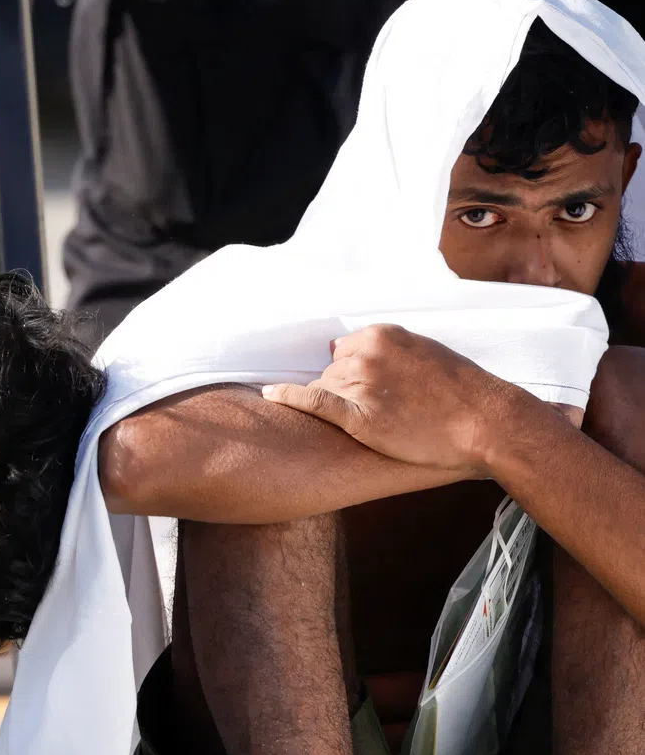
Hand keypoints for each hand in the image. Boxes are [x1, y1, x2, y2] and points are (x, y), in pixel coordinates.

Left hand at [262, 324, 515, 471]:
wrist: (484, 420)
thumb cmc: (461, 391)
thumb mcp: (424, 353)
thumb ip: (388, 352)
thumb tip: (346, 352)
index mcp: (383, 334)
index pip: (344, 350)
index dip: (352, 372)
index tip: (365, 386)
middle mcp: (367, 353)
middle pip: (332, 370)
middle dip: (346, 389)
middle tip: (381, 409)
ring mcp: (361, 383)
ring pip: (326, 388)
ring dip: (340, 404)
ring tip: (380, 419)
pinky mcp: (357, 415)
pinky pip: (311, 400)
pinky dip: (287, 397)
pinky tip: (269, 396)